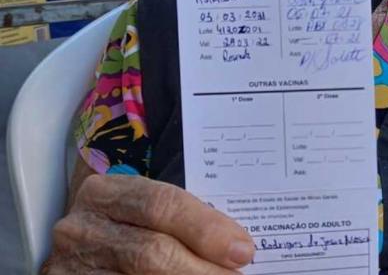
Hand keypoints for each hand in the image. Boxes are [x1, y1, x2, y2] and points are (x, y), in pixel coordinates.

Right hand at [42, 174, 253, 273]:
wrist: (83, 252)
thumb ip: (181, 220)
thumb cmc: (126, 228)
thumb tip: (236, 246)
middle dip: (203, 268)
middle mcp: (82, 227)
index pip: (162, 204)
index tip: (242, 250)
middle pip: (152, 250)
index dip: (206, 228)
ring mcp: (72, 266)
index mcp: (106, 192)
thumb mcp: (143, 214)